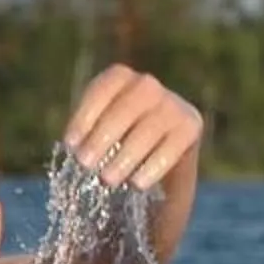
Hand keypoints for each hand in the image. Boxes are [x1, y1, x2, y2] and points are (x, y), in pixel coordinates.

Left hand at [65, 67, 202, 188]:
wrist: (156, 177)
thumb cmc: (116, 154)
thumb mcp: (96, 140)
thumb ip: (86, 137)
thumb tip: (75, 150)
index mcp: (119, 80)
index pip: (102, 90)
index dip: (85, 116)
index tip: (71, 145)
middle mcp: (148, 85)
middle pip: (127, 107)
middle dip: (103, 136)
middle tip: (86, 164)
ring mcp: (174, 103)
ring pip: (150, 127)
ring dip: (127, 155)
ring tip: (108, 179)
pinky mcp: (192, 125)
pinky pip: (173, 145)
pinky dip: (154, 165)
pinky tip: (138, 184)